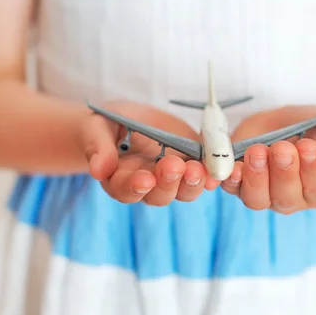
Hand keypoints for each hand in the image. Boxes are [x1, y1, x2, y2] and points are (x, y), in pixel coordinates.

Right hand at [78, 101, 220, 204]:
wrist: (129, 119)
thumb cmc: (107, 125)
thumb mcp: (97, 128)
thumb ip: (98, 147)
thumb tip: (97, 170)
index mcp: (119, 180)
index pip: (126, 190)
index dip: (135, 187)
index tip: (145, 179)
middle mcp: (147, 187)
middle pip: (159, 195)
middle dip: (169, 182)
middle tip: (175, 166)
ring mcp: (172, 180)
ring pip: (184, 192)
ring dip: (192, 182)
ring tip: (198, 168)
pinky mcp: (191, 167)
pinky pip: (203, 178)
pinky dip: (212, 176)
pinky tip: (218, 171)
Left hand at [221, 105, 315, 213]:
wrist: (292, 126)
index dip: (312, 168)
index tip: (309, 147)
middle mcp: (291, 198)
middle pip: (286, 196)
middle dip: (283, 171)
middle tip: (281, 148)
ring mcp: (264, 194)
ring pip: (257, 198)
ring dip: (255, 177)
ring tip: (256, 152)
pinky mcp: (239, 185)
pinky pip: (232, 189)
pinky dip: (229, 180)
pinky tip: (230, 167)